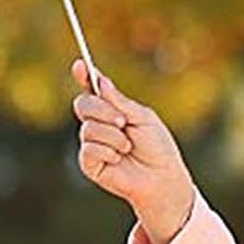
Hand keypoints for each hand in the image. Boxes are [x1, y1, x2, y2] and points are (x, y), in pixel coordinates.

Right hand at [69, 57, 193, 238]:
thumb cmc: (158, 148)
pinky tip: (119, 159)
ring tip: (128, 147)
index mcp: (112, 110)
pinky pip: (89, 148)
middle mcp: (98, 124)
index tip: (80, 65)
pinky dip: (108, 151)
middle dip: (103, 110)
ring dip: (113, 136)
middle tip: (123, 122)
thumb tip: (99, 81)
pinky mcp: (89, 163)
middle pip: (83, 104)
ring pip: (88, 128)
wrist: (162, 177)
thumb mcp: (143, 118)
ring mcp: (92, 143)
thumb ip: (120, 102)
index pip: (92, 90)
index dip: (84, 76)